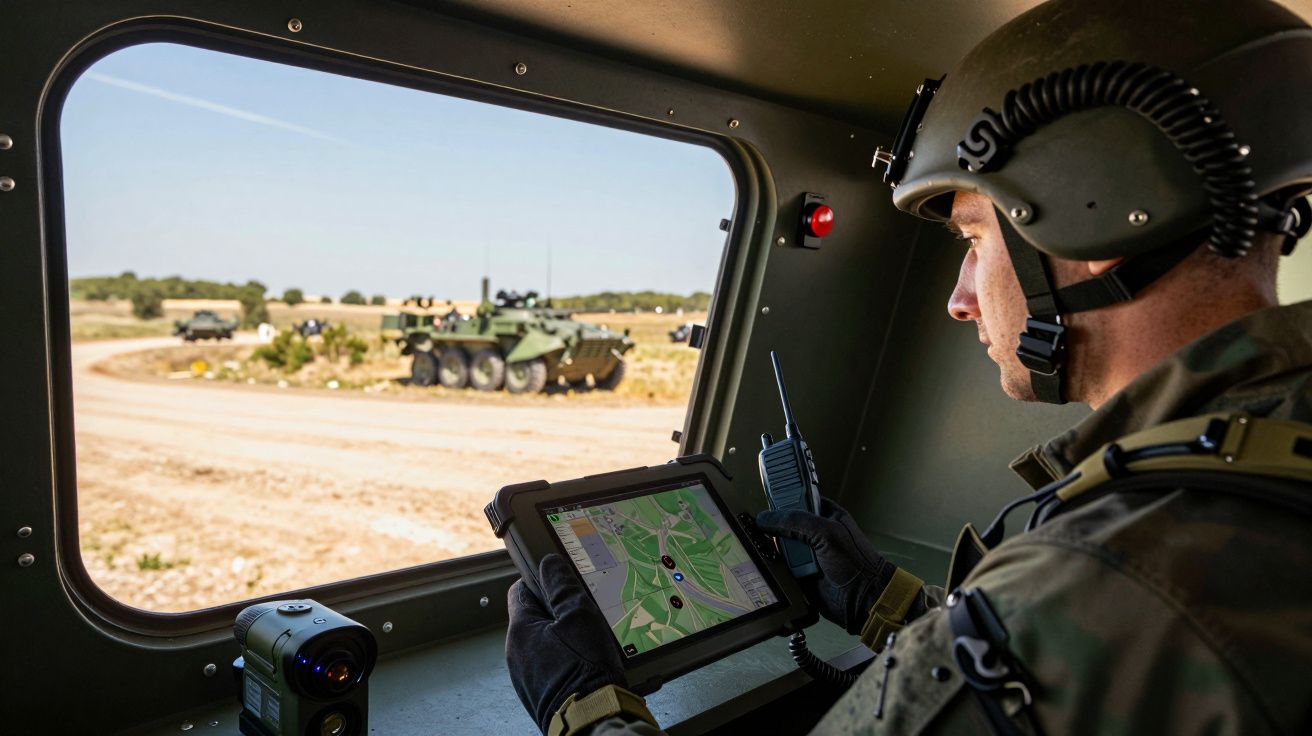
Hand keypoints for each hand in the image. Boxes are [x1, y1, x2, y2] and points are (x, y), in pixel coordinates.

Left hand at [506, 553, 625, 732]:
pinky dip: (566, 661)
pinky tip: (587, 664)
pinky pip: (550, 666)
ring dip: (564, 638)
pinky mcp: (540, 694)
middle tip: (583, 614)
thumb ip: (561, 586)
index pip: (520, 590)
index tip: (561, 582)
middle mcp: (516, 655)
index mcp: (520, 631)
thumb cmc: (584, 670)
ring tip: (589, 642)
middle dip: (558, 612)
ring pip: (543, 643)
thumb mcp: (579, 616)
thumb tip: (549, 563)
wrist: (593, 721)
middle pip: (534, 618)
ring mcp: (526, 677)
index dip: (541, 581)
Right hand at [756, 498, 895, 633]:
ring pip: (778, 543)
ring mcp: (805, 552)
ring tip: (758, 541)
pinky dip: (772, 563)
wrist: (860, 598)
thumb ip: (796, 521)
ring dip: (770, 544)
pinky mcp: (797, 572)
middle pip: (784, 521)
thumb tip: (765, 518)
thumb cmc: (854, 561)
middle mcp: (813, 531)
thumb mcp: (826, 532)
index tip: (764, 496)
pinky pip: (778, 563)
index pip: (798, 498)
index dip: (782, 496)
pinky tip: (764, 559)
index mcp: (825, 514)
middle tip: (757, 522)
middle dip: (772, 522)